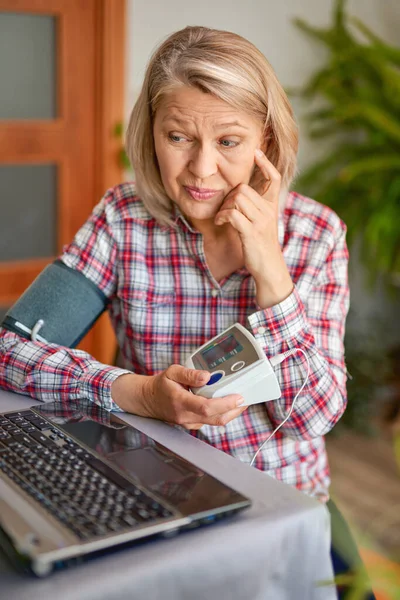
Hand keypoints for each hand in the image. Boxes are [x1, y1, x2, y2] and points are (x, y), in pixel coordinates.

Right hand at [111, 366, 245, 428]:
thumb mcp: (171, 372)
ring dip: (231, 413)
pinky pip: (211, 422)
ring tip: (241, 400)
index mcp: (180, 402)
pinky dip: (222, 414)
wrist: (148, 400)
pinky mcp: (192, 424)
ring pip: (215, 422)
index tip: (239, 397)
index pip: (207, 408)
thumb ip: (189, 374)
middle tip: (246, 398)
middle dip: (234, 410)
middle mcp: (186, 416)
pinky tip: (228, 404)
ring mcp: (189, 423)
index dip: (225, 404)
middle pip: (216, 418)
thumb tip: (207, 376)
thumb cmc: (161, 385)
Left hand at [215, 149, 292, 307]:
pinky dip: (222, 216)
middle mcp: (268, 211)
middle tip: (225, 210)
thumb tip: (238, 194)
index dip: (266, 164)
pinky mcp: (251, 231)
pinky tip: (221, 223)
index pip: (274, 178)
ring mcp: (260, 221)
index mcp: (272, 206)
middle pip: (243, 188)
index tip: (256, 152)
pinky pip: (232, 213)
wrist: (269, 268)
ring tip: (223, 218)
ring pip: (237, 198)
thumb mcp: (261, 223)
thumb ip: (253, 208)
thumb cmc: (261, 245)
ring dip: (224, 207)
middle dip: (229, 197)